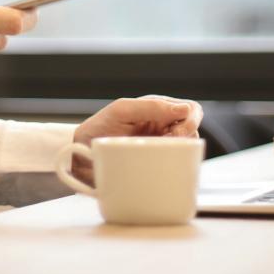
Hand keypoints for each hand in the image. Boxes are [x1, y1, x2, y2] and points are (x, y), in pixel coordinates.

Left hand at [71, 95, 203, 184]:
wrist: (80, 155)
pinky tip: (163, 167)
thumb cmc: (99, 128)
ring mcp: (161, 146)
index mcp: (157, 109)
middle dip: (188, 135)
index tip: (175, 131)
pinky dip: (175, 166)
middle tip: (169, 142)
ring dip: (181, 151)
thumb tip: (184, 110)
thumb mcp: (121, 111)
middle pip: (194, 129)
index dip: (190, 119)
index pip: (190, 109)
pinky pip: (177, 165)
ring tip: (160, 153)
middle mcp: (163, 127)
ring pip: (189, 148)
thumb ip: (150, 106)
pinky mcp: (157, 165)